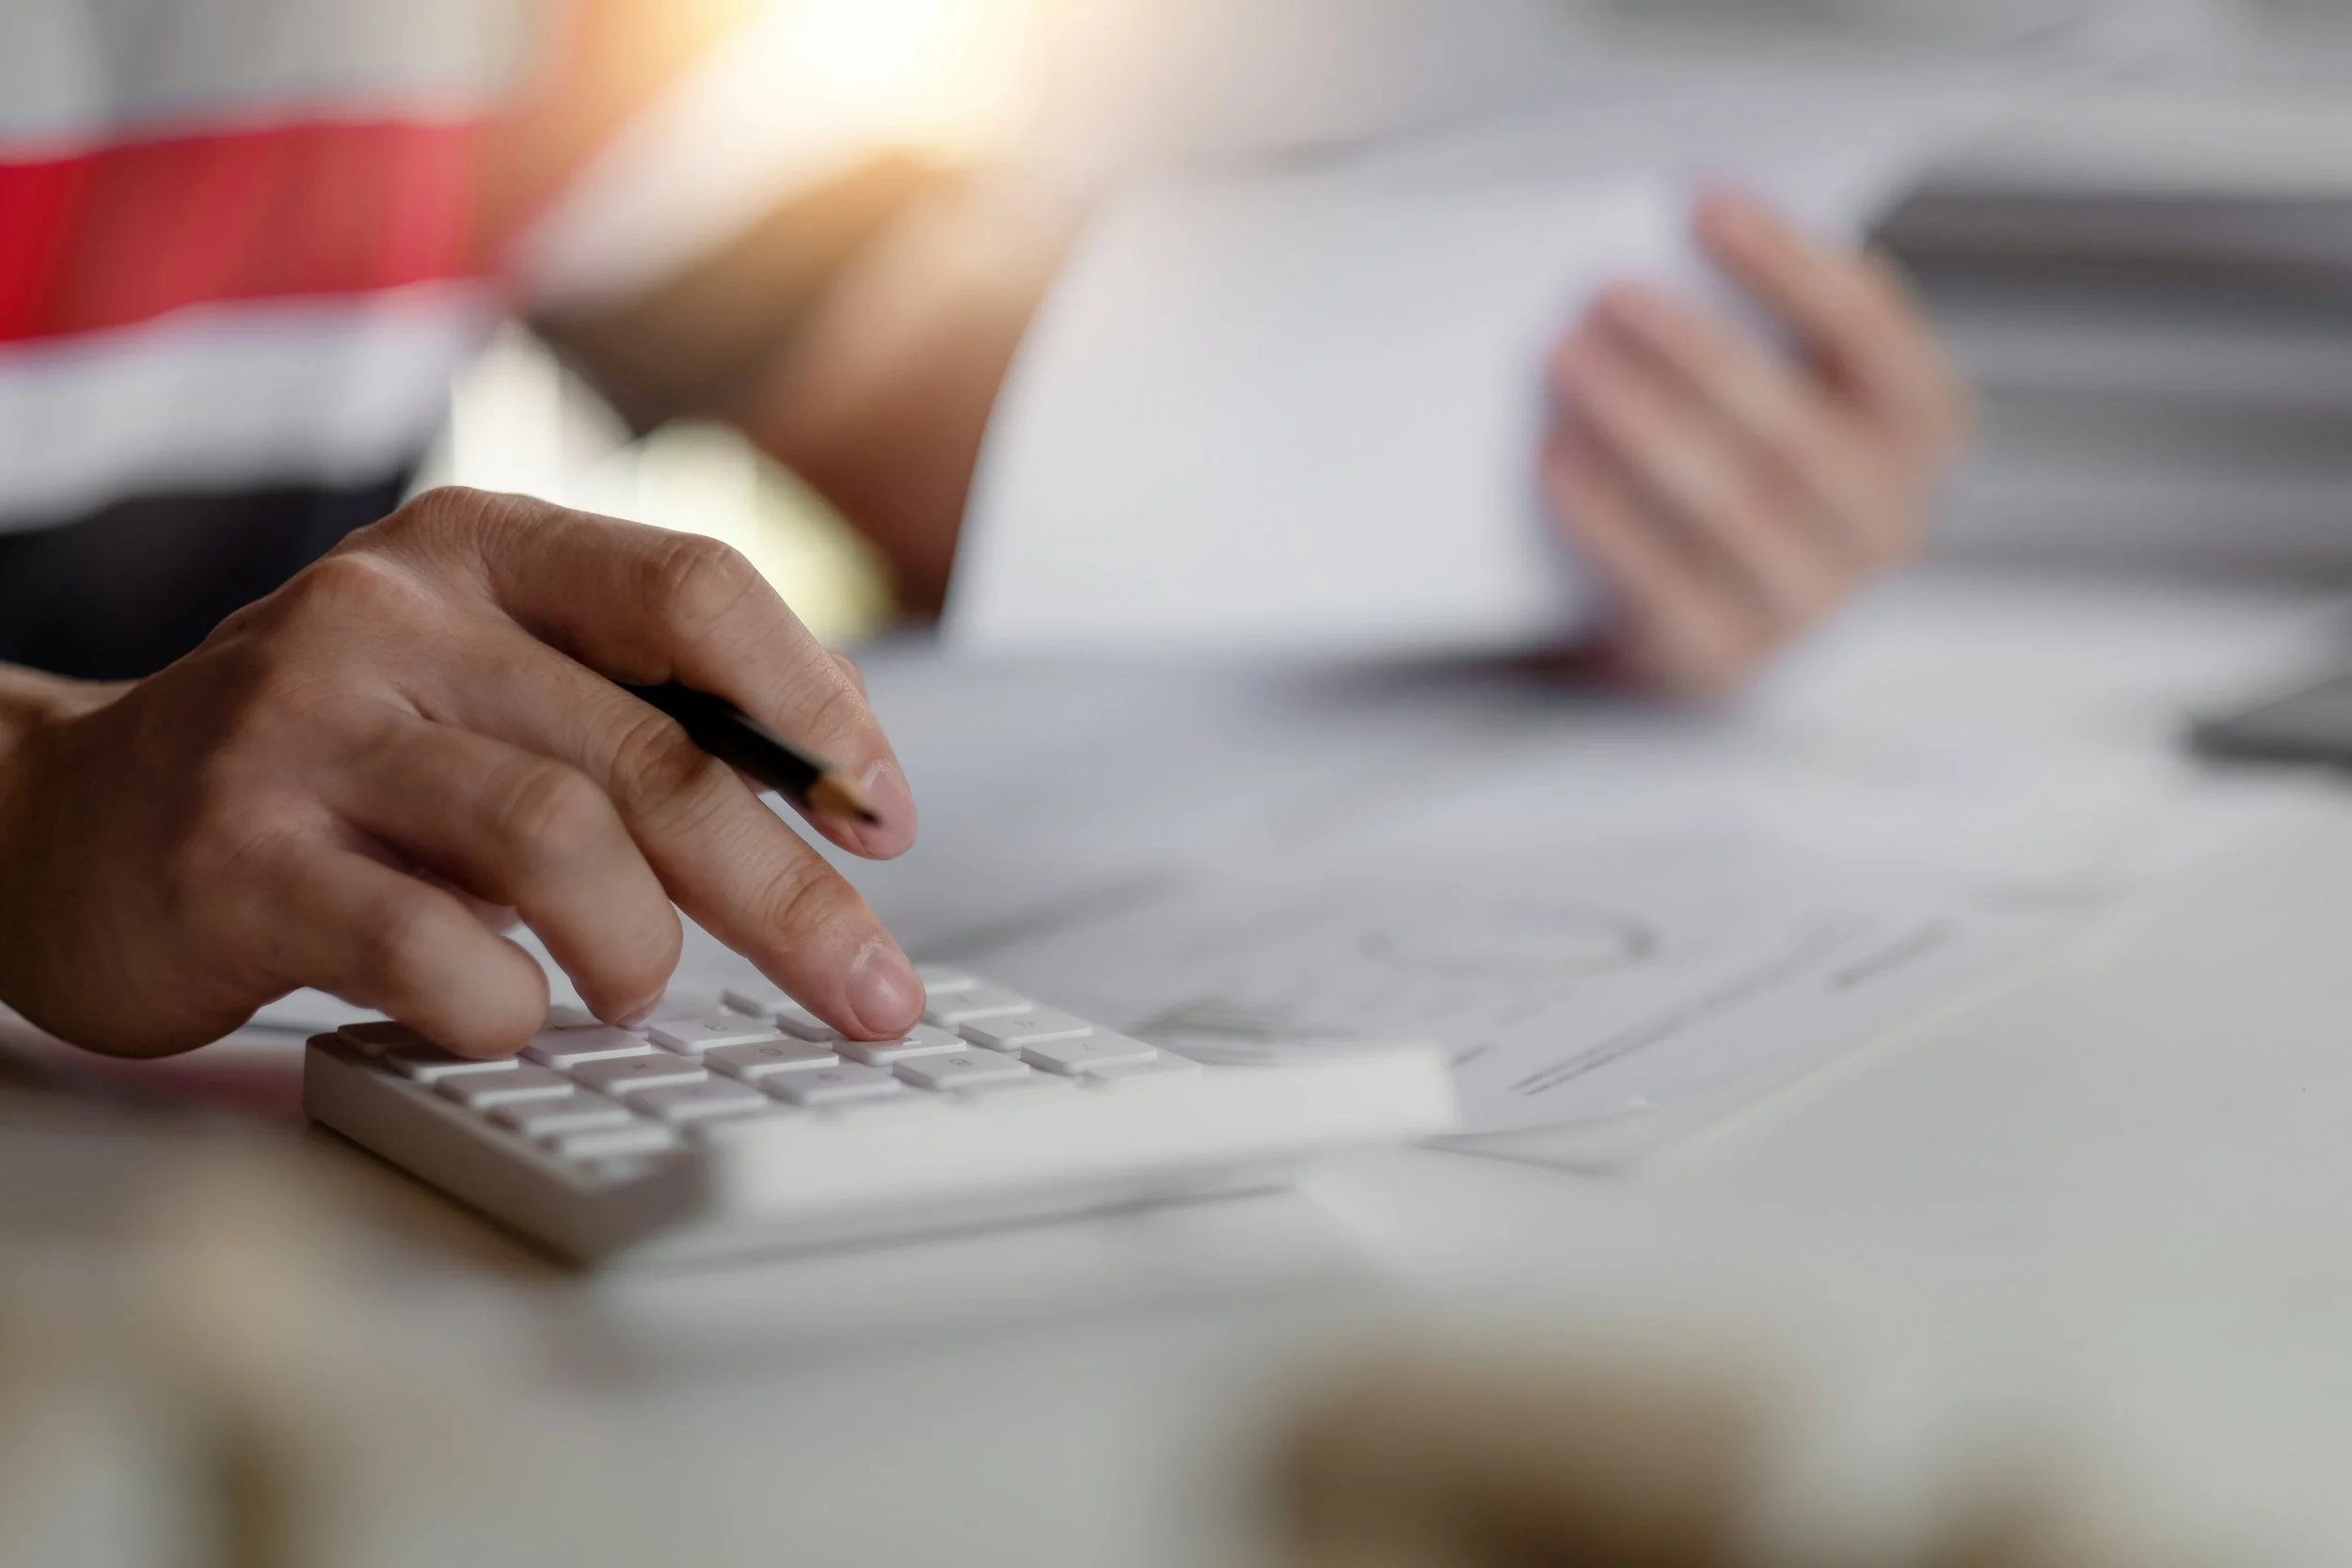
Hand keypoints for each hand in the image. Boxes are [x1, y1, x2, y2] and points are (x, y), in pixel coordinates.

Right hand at [0, 488, 923, 1059]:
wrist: (63, 823)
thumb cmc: (330, 768)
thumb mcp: (475, 683)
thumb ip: (626, 713)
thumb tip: (840, 808)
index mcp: (478, 550)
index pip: (696, 592)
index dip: (818, 710)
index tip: (884, 822)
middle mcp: (392, 616)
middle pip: (657, 755)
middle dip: (793, 895)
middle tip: (871, 991)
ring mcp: (304, 730)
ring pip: (559, 844)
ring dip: (639, 952)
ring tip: (633, 993)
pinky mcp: (235, 857)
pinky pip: (431, 948)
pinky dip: (506, 1006)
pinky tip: (502, 1012)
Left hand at [1543, 191, 1970, 696]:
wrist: (1672, 619)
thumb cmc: (1723, 467)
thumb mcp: (1761, 386)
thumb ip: (1748, 321)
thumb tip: (1660, 247)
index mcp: (1916, 431)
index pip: (1871, 333)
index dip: (1789, 264)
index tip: (1704, 203)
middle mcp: (1882, 524)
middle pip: (1793, 429)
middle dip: (1694, 352)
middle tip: (1607, 292)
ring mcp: (1805, 603)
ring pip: (1727, 505)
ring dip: (1639, 421)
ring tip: (1566, 359)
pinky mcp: (1716, 660)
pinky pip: (1659, 581)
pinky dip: (1602, 512)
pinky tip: (1554, 454)